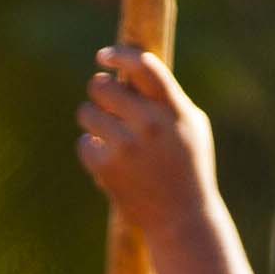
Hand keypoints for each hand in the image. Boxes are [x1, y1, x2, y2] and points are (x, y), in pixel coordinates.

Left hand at [75, 42, 219, 225]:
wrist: (181, 219)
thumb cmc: (188, 167)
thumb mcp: (191, 126)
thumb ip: (166, 97)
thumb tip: (129, 71)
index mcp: (173, 110)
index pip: (143, 66)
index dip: (120, 55)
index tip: (104, 56)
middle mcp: (149, 124)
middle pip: (102, 86)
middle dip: (100, 90)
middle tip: (105, 101)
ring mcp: (126, 146)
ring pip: (86, 112)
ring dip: (94, 120)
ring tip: (111, 136)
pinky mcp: (106, 167)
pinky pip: (83, 142)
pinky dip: (93, 150)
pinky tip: (111, 161)